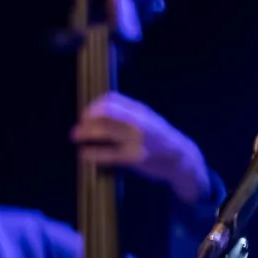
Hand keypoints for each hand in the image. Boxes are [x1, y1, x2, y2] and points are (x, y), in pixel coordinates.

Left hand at [75, 92, 209, 204]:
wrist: (182, 158)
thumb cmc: (157, 138)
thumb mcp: (145, 119)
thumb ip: (124, 114)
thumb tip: (93, 113)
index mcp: (140, 111)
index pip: (111, 99)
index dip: (93, 106)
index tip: (85, 116)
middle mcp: (139, 121)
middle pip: (106, 112)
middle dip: (87, 119)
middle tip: (77, 129)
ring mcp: (138, 139)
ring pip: (106, 129)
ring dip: (87, 132)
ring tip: (76, 136)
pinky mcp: (136, 157)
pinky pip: (110, 154)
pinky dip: (93, 153)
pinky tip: (84, 154)